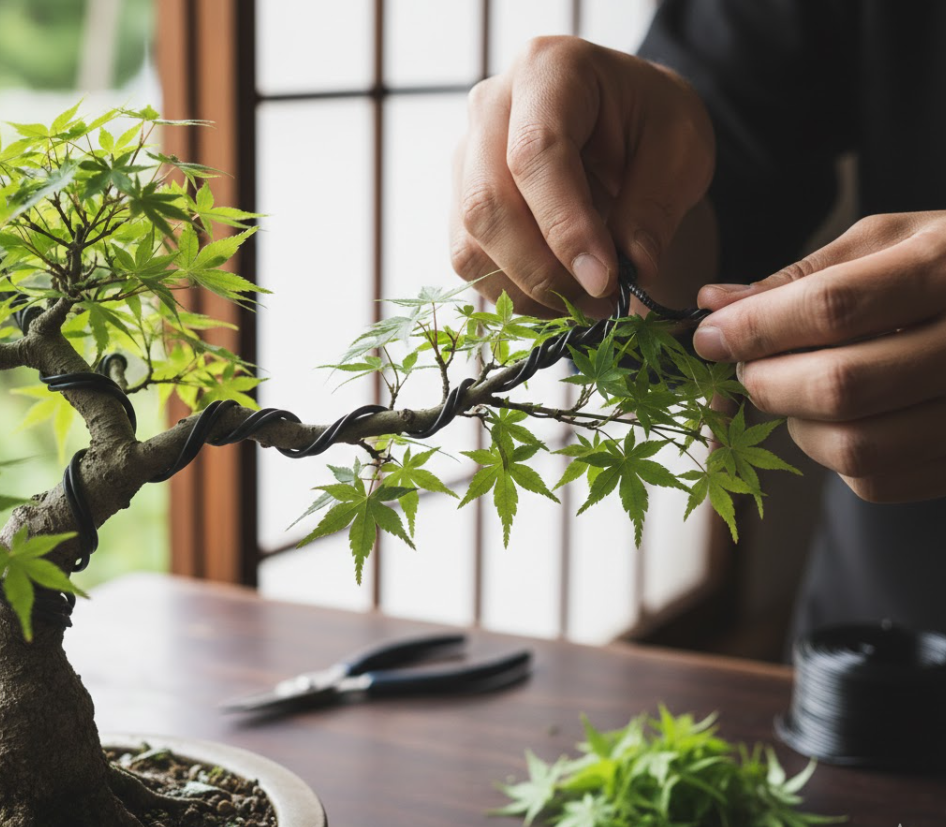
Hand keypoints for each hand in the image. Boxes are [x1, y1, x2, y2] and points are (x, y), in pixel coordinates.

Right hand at [450, 36, 714, 316]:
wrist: (623, 125)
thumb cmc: (651, 124)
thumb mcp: (681, 150)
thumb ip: (655, 207)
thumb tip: (632, 269)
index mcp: (549, 70)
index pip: (536, 154)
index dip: (566, 226)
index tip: (604, 279)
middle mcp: (490, 107)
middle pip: (488, 204)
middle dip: (542, 270)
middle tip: (599, 299)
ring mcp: (466, 157)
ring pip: (471, 244)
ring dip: (529, 290)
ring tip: (587, 301)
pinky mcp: (460, 202)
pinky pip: (471, 263)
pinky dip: (514, 293)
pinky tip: (559, 294)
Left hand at [694, 211, 945, 501]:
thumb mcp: (887, 242)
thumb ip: (803, 276)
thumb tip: (714, 302)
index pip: (832, 308)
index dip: (755, 328)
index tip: (709, 335)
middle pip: (841, 386)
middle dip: (766, 381)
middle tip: (745, 367)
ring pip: (856, 448)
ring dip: (797, 424)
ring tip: (795, 390)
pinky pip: (877, 482)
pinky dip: (835, 455)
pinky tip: (840, 418)